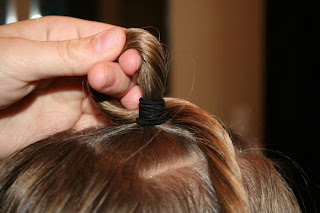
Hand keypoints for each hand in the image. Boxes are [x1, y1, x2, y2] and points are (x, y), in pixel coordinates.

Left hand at [0, 16, 142, 157]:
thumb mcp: (22, 57)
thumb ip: (69, 52)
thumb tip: (116, 40)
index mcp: (66, 38)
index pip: (111, 38)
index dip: (126, 49)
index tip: (129, 63)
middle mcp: (77, 65)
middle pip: (118, 66)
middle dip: (123, 74)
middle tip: (106, 83)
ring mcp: (78, 93)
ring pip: (117, 92)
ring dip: (128, 97)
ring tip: (130, 102)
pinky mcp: (76, 120)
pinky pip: (106, 118)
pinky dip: (120, 118)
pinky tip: (125, 118)